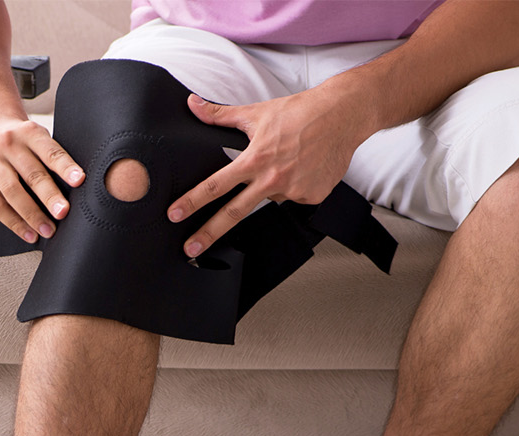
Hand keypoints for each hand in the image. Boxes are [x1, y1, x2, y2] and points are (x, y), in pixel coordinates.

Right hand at [0, 117, 84, 242]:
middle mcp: (8, 145)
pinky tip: (28, 232)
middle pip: (31, 174)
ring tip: (46, 230)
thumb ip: (52, 157)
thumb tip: (73, 189)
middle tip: (62, 213)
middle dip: (49, 197)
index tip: (79, 180)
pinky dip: (14, 222)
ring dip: (31, 215)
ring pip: (12, 192)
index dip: (65, 167)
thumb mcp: (37, 137)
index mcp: (29, 133)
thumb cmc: (20, 138)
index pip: (50, 151)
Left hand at [167, 87, 368, 256]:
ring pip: (269, 198)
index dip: (192, 201)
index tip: (174, 215)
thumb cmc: (301, 112)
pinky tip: (304, 166)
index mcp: (255, 160)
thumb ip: (221, 115)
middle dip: (208, 233)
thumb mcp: (257, 112)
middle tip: (190, 249)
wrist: (343, 115)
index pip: (216, 185)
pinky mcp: (312, 196)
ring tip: (288, 160)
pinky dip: (293, 185)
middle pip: (233, 213)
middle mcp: (272, 179)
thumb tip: (193, 104)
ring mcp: (293, 190)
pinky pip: (293, 197)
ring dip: (270, 186)